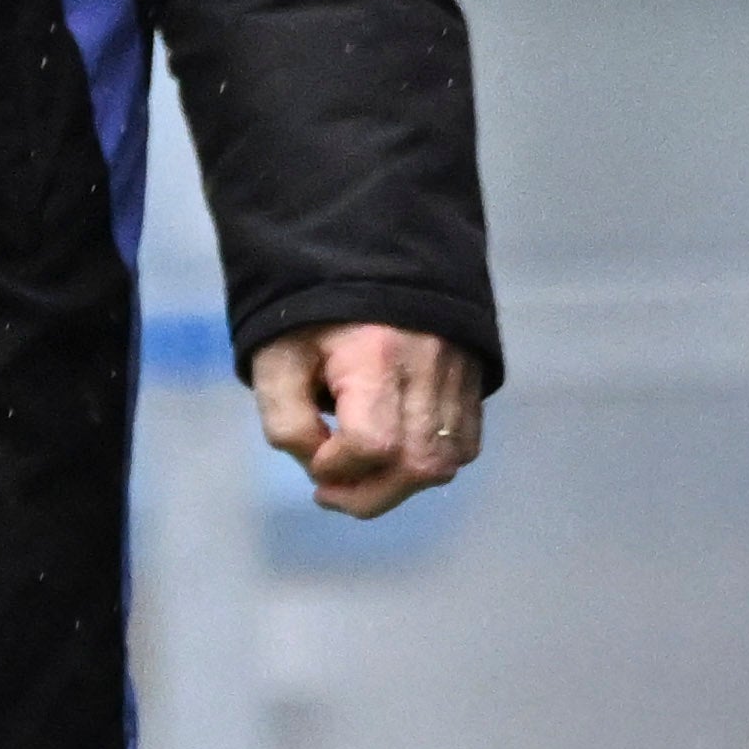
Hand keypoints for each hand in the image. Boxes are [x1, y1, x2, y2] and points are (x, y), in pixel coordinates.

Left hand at [251, 322, 482, 522]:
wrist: (366, 254)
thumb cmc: (308, 312)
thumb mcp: (275, 359)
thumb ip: (287, 422)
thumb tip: (319, 468)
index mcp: (376, 355)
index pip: (374, 443)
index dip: (339, 467)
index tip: (314, 456)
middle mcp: (429, 367)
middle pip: (418, 464)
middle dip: (369, 494)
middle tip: (332, 491)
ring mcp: (459, 373)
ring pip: (445, 461)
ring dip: (400, 484)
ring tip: (362, 475)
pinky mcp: (472, 377)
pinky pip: (464, 442)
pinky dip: (430, 462)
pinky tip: (395, 455)